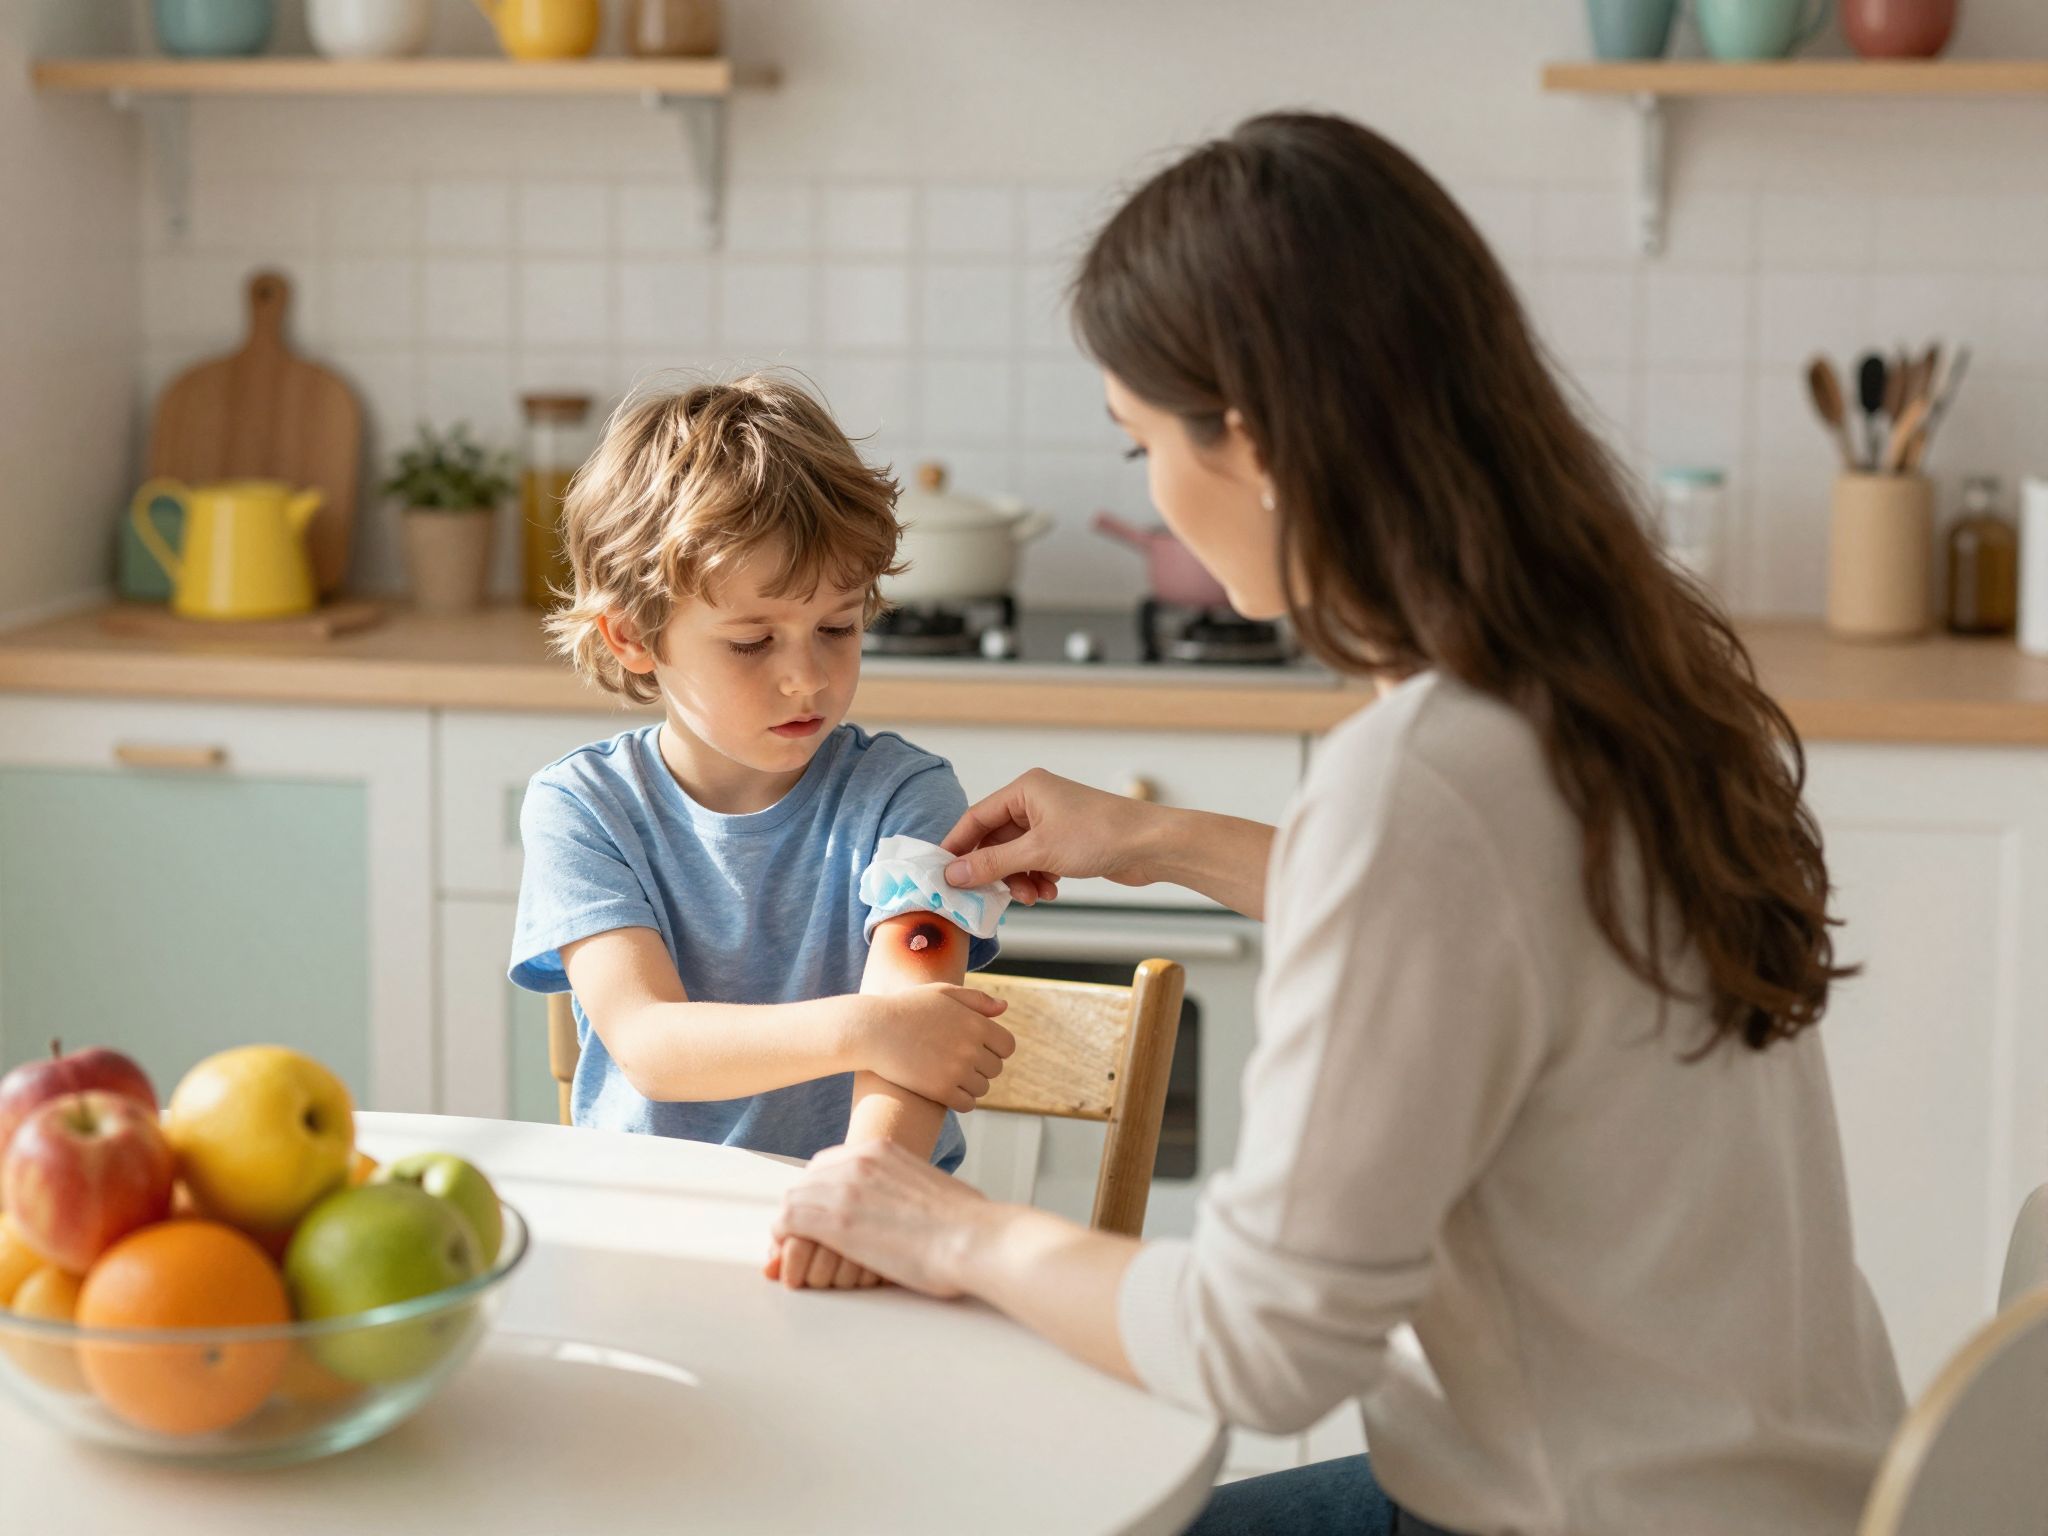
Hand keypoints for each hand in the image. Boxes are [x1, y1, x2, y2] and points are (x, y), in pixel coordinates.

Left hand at [773, 1141, 991, 1297]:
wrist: (975, 1238)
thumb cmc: (967, 1224)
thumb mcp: (930, 1186)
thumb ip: (905, 1188)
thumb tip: (907, 1211)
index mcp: (882, 1149)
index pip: (829, 1164)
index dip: (821, 1192)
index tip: (823, 1215)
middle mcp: (858, 1160)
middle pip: (808, 1181)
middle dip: (805, 1209)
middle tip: (807, 1238)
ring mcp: (845, 1188)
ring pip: (793, 1200)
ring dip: (793, 1227)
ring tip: (801, 1252)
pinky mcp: (836, 1220)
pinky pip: (787, 1222)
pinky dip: (784, 1240)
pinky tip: (793, 1258)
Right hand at [855, 985, 1013, 1111]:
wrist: (873, 1030)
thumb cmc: (907, 1008)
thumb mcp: (942, 993)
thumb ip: (976, 999)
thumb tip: (1004, 1008)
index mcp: (977, 1023)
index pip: (1007, 1047)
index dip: (995, 1049)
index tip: (977, 1049)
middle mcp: (971, 1048)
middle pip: (995, 1069)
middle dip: (980, 1067)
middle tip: (957, 1062)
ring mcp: (957, 1070)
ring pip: (982, 1088)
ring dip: (970, 1084)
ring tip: (949, 1075)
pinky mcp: (940, 1090)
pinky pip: (967, 1104)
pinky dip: (960, 1100)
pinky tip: (946, 1091)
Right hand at [940, 768, 1163, 903]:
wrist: (1150, 845)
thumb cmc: (1099, 834)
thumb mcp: (1038, 851)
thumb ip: (992, 863)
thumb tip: (953, 874)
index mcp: (1025, 790)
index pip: (976, 818)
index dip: (958, 846)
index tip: (942, 874)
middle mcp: (1036, 802)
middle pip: (995, 840)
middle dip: (995, 871)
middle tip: (987, 896)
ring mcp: (1052, 822)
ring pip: (1016, 856)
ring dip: (1019, 879)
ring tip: (1033, 895)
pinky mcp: (1066, 842)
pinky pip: (1036, 863)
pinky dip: (1037, 879)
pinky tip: (1050, 890)